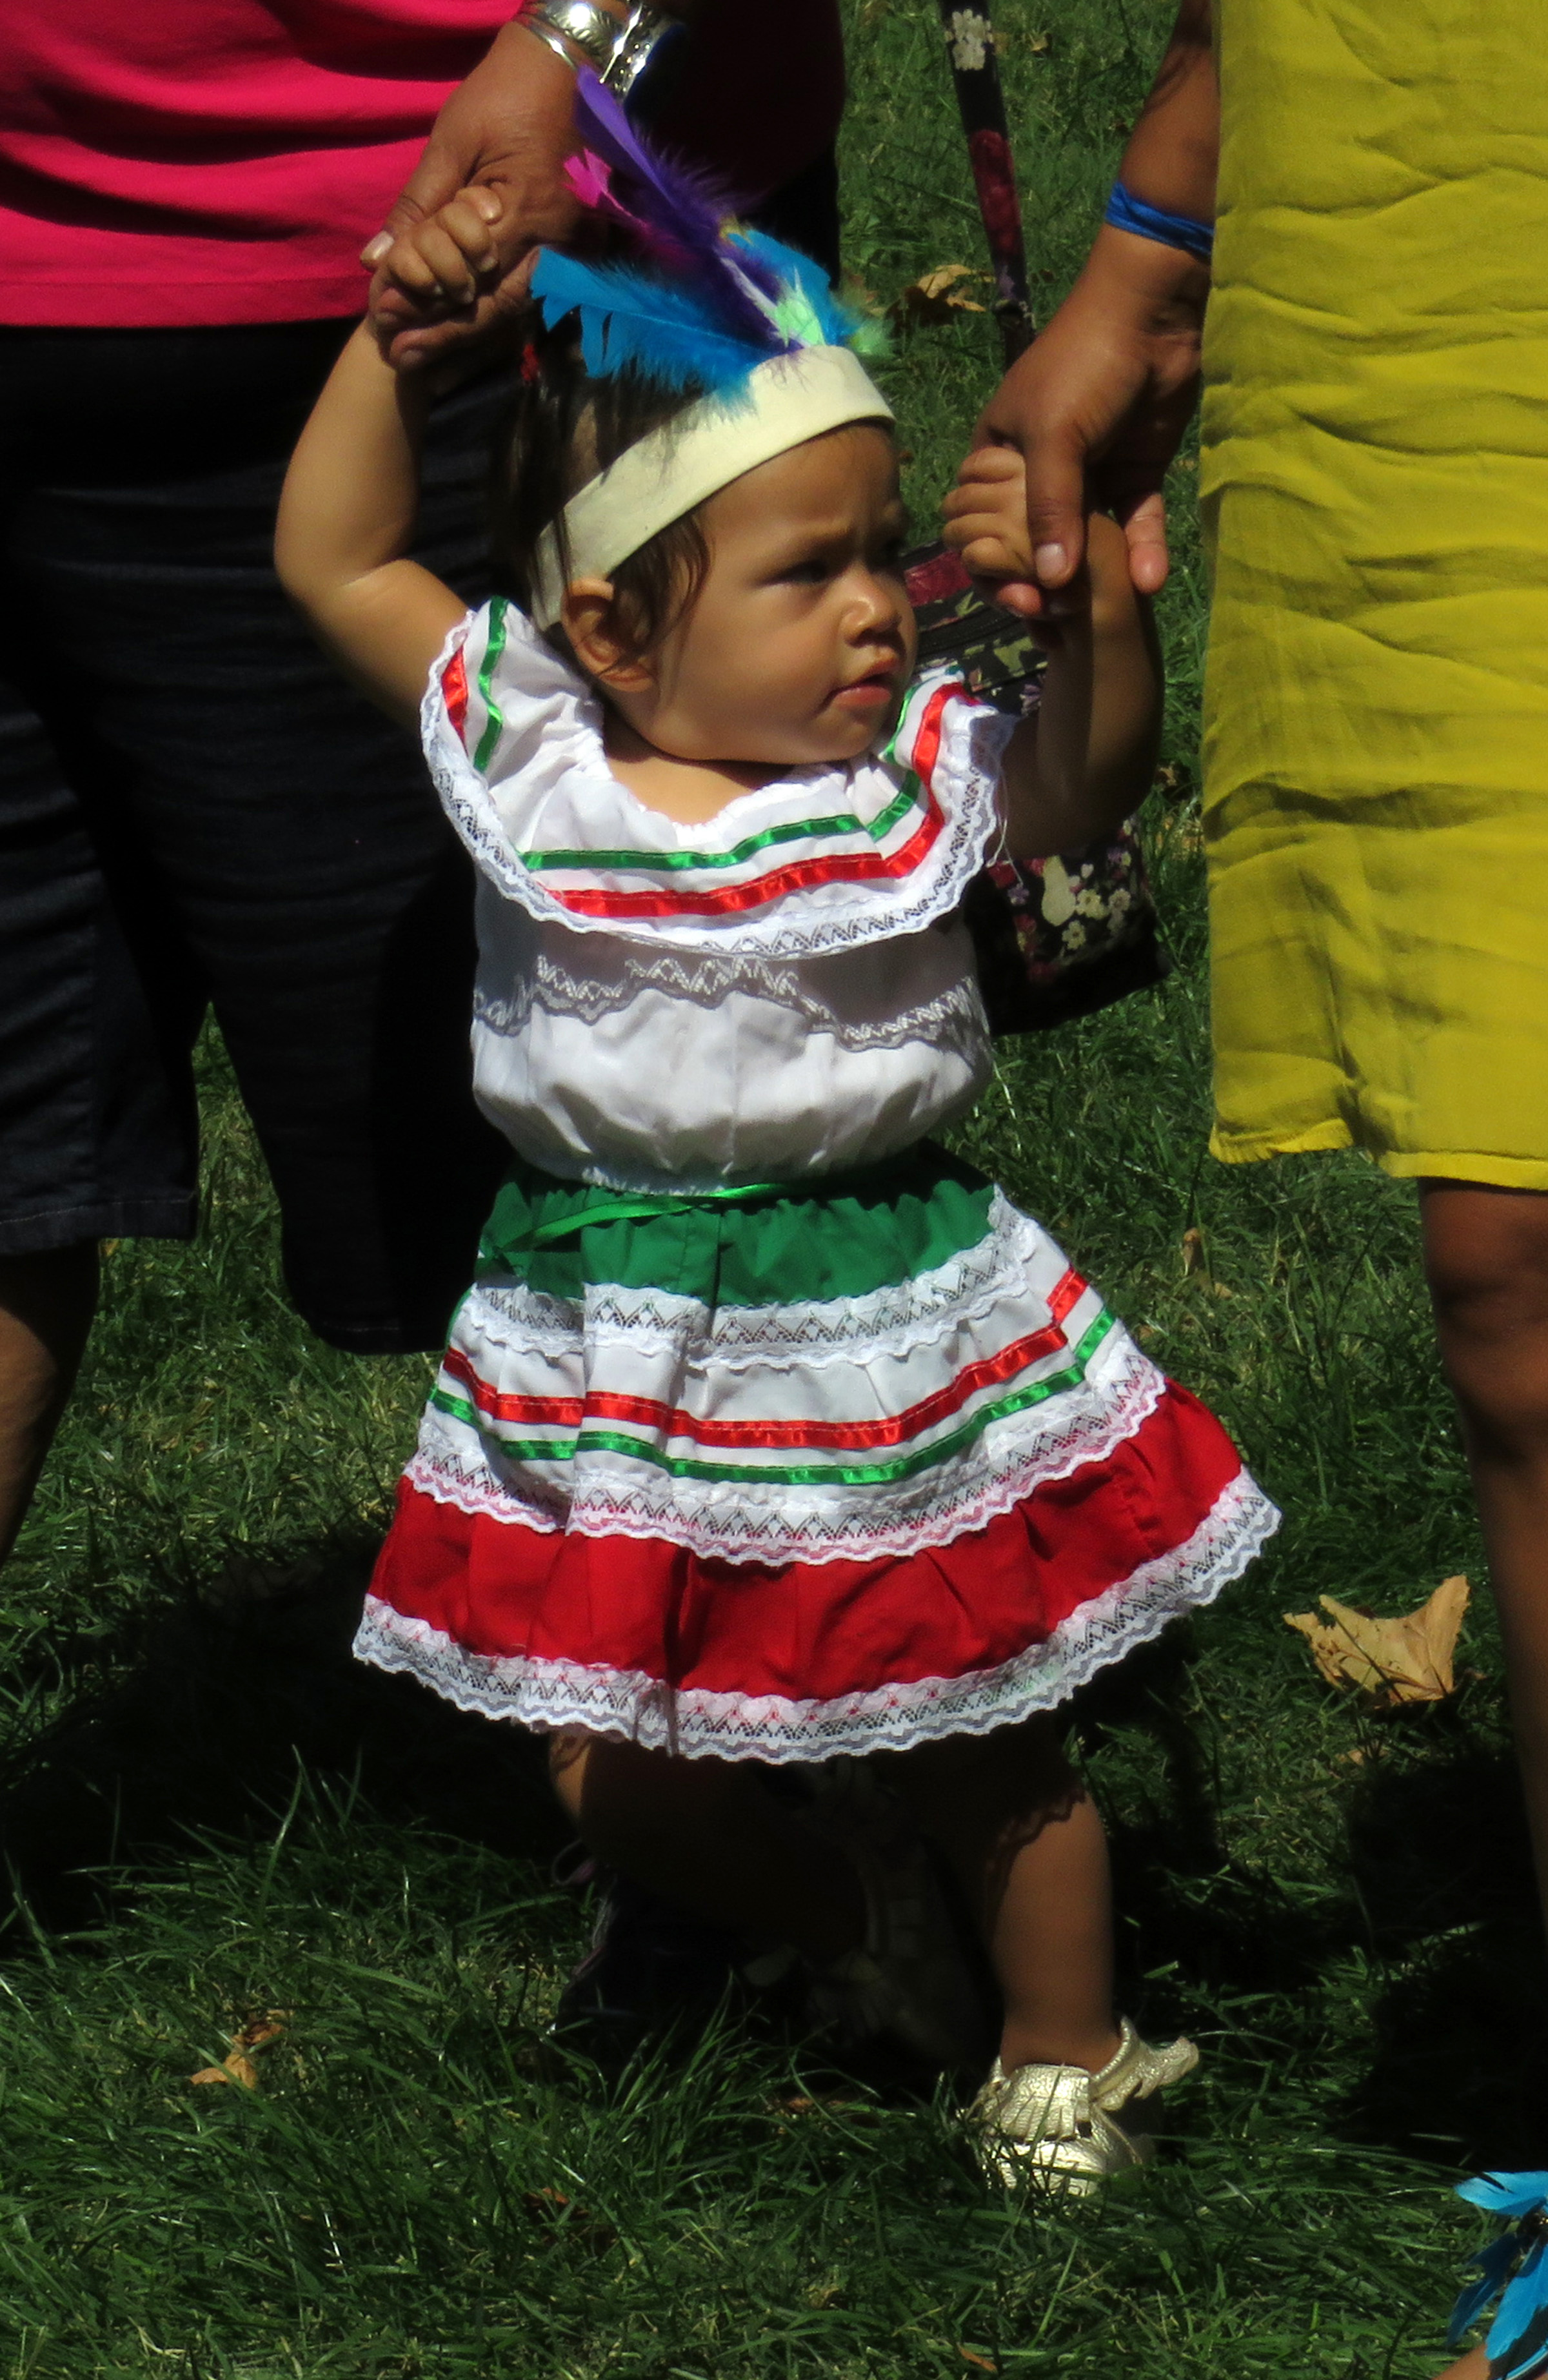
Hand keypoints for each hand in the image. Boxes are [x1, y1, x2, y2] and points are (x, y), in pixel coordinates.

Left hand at [364, 20, 583, 371]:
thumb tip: (375, 259)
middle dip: (446, 333)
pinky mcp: (568, 245)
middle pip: (496, 307)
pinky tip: (458, 326)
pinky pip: (529, 290)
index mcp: (525, 212)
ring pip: (514, 306)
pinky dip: (491, 310)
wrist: (563, 69)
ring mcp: (568, 248)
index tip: (384, 318)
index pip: (469, 277)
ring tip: (421, 349)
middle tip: (400, 353)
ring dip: (466, 330)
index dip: (425, 303)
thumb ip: (417, 205)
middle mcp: (555, 242)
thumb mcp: (451, 143)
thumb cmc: (504, 96)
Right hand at [972, 225, 1208, 614]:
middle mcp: (1041, 472)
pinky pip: (1135, 522)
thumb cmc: (1083, 363)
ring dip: (1095, 577)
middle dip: (1046, 583)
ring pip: (1088, 540)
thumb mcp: (1053, 437)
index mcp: (1001, 458)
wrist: (1153, 313)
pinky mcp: (1135, 473)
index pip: (985, 528)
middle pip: (1036, 544)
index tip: (1021, 600)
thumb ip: (1049, 510)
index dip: (996, 569)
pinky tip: (1149, 582)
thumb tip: (1049, 582)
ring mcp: (1090, 475)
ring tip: (1105, 611)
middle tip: (1060, 615)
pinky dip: (1143, 550)